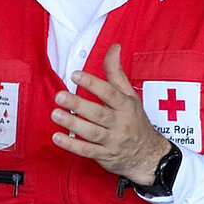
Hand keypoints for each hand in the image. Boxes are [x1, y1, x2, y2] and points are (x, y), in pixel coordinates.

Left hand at [50, 43, 170, 184]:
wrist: (148, 155)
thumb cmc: (135, 120)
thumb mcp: (130, 95)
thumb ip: (116, 73)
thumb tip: (113, 47)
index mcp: (126, 106)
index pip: (110, 93)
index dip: (93, 84)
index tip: (75, 75)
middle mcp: (120, 123)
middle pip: (98, 113)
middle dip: (78, 105)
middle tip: (59, 96)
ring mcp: (112, 141)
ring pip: (92, 133)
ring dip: (72, 124)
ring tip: (55, 114)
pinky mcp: (104, 155)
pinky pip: (87, 151)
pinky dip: (72, 145)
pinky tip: (57, 137)